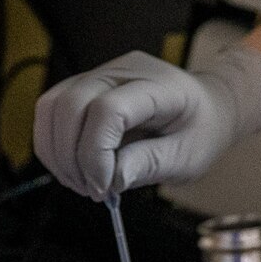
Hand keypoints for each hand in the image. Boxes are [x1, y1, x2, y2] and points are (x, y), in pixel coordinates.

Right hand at [33, 46, 260, 198]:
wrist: (208, 105)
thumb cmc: (202, 128)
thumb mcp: (189, 156)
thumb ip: (151, 164)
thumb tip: (111, 179)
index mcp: (159, 86)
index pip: (108, 109)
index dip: (96, 153)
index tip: (105, 187)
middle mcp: (124, 71)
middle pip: (71, 103)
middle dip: (71, 156)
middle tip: (93, 189)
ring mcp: (102, 74)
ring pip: (52, 105)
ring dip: (56, 152)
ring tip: (83, 182)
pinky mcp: (86, 86)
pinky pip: (52, 110)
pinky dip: (53, 144)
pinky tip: (75, 168)